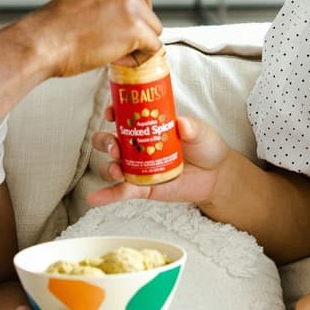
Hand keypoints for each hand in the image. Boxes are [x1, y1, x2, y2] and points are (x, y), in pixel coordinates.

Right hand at [13, 0, 161, 77]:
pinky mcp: (136, 28)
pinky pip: (153, 48)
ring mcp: (131, 5)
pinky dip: (138, 59)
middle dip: (136, 27)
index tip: (114, 27)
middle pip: (148, 9)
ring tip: (110, 50)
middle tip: (112, 41)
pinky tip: (115, 58)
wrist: (43, 42)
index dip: (128, 15)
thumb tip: (122, 16)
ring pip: (153, 29)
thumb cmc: (54, 28)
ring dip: (137, 43)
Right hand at [86, 112, 231, 209]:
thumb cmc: (205, 146)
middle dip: (106, 142)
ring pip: (112, 165)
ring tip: (117, 171)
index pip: (124, 116)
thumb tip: (182, 123)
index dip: (114, 112)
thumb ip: (192, 128)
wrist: (216, 175)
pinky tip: (93, 198)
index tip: (111, 112)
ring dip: (108, 167)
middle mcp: (137, 145)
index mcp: (148, 126)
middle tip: (115, 146)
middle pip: (109, 140)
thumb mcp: (201, 133)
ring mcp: (137, 167)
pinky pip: (120, 191)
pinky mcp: (141, 187)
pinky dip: (106, 195)